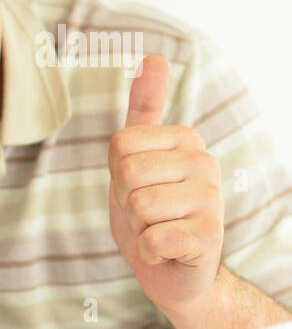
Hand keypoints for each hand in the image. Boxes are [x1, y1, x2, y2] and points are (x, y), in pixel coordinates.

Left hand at [108, 55, 223, 315]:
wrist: (175, 271)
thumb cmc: (150, 214)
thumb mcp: (135, 158)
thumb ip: (144, 109)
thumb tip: (154, 57)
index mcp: (185, 139)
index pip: (120, 145)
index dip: (116, 174)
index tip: (137, 187)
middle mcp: (205, 162)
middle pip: (127, 174)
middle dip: (126, 202)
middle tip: (146, 214)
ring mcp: (211, 199)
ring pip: (138, 206)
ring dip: (137, 227)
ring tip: (157, 229)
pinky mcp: (210, 235)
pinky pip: (152, 238)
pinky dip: (149, 250)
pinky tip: (166, 249)